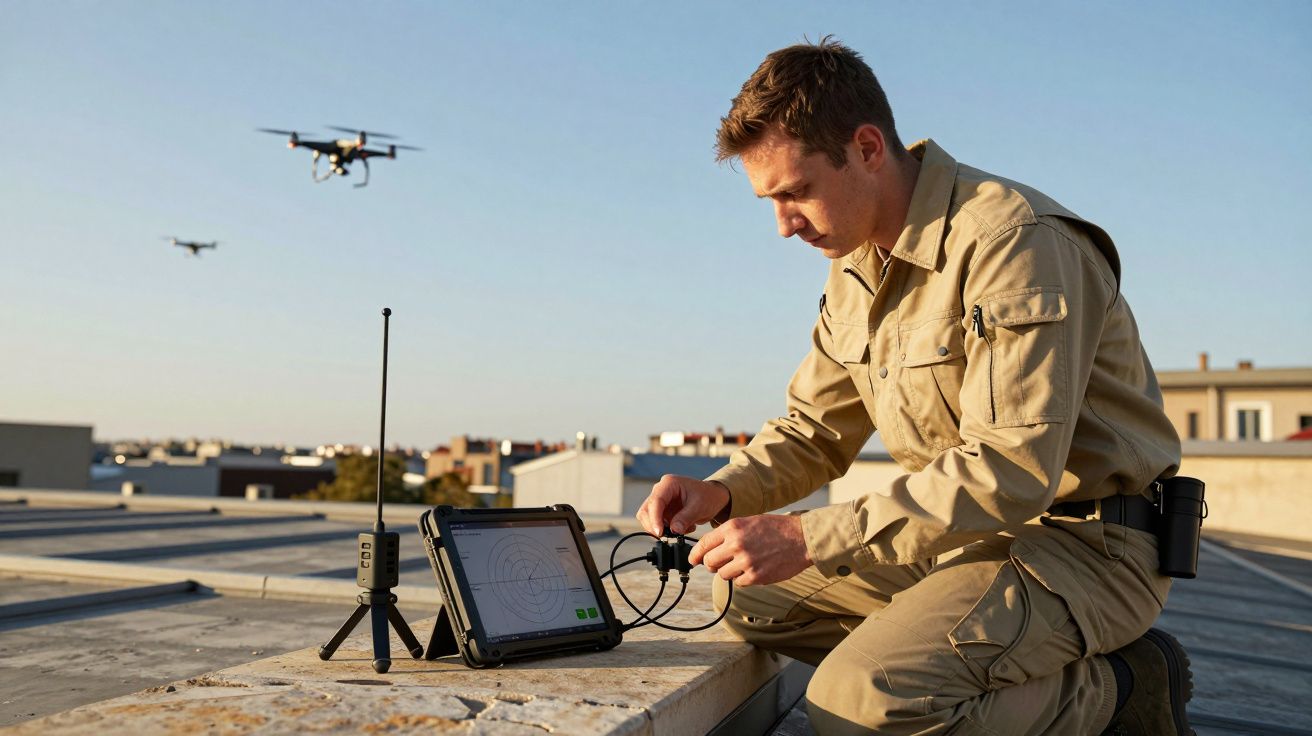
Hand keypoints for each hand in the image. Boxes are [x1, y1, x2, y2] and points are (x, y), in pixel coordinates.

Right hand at [636, 474, 730, 536]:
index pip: (655, 501)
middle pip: (646, 510)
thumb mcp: (699, 507)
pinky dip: (668, 529)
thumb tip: (673, 530)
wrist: (714, 497)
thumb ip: (685, 518)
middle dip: (654, 525)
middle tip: (667, 536)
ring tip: (682, 529)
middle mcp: (661, 490)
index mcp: (669, 483)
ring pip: (649, 518)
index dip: (655, 518)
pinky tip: (684, 527)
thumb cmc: (708, 496)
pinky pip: (658, 523)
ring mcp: (661, 500)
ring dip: (662, 528)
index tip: (659, 532)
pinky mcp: (663, 510)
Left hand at [688, 514, 812, 586]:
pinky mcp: (756, 576)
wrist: (801, 538)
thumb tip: (709, 550)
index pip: (704, 544)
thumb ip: (728, 535)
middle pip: (709, 562)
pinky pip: (738, 582)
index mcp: (733, 528)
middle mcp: (736, 544)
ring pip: (723, 574)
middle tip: (721, 563)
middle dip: (712, 564)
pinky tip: (754, 569)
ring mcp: (746, 562)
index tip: (693, 560)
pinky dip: (743, 578)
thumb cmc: (776, 529)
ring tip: (743, 564)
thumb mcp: (748, 522)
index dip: (696, 554)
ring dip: (729, 572)